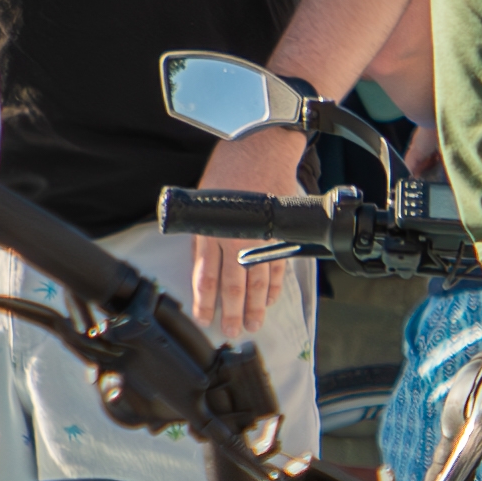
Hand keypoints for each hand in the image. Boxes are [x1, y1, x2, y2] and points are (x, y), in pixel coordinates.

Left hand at [169, 158, 314, 331]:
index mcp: (212, 231)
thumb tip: (202, 264)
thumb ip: (203, 234)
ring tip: (254, 324)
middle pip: (233, 285)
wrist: (260, 149)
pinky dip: (275, 285)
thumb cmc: (228, 170)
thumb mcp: (202, 201)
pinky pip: (278, 266)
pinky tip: (271, 299)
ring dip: (256, 306)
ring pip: (258, 281)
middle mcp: (236, 238)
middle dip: (232, 312)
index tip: (204, 319)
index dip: (205, 301)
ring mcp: (260, 237)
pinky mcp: (279, 233)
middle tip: (233, 331)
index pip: (207, 276)